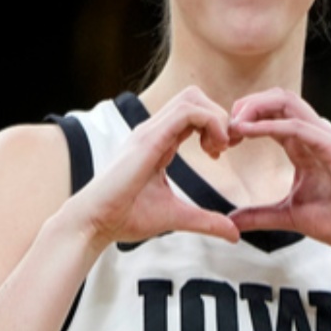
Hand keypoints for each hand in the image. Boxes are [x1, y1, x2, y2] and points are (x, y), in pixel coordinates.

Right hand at [66, 86, 239, 248]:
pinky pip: (187, 111)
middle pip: (194, 97)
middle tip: (224, 148)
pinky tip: (213, 149)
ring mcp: (150, 131)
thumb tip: (234, 234)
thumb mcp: (177, 217)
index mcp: (158, 142)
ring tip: (218, 149)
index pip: (192, 114)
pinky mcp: (149, 138)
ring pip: (192, 98)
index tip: (221, 153)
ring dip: (216, 118)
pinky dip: (210, 122)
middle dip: (219, 116)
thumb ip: (206, 221)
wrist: (96, 222)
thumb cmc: (126, 217)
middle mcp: (154, 131)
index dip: (215, 126)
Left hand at [226, 90, 330, 258]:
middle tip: (223, 127)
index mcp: (305, 146)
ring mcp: (326, 139)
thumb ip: (259, 216)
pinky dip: (270, 124)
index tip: (223, 142)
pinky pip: (298, 125)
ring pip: (287, 101)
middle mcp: (315, 136)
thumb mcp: (289, 216)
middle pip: (277, 98)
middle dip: (246, 105)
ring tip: (233, 124)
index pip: (272, 115)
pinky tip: (247, 132)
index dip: (244, 121)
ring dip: (255, 107)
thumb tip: (231, 222)